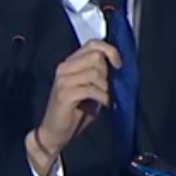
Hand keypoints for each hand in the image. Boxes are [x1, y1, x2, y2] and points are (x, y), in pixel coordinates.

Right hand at [33, 40, 120, 156]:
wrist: (55, 132)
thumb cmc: (75, 111)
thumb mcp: (90, 88)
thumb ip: (98, 74)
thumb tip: (117, 65)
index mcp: (70, 63)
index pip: (92, 44)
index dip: (109, 50)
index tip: (119, 64)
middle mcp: (64, 67)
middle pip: (96, 57)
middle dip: (107, 73)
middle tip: (109, 88)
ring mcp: (63, 80)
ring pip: (95, 73)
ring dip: (107, 88)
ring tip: (108, 98)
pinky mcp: (64, 94)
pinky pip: (91, 89)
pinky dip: (103, 97)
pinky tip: (105, 104)